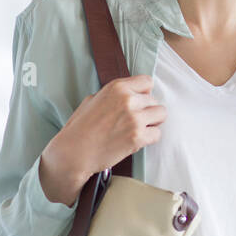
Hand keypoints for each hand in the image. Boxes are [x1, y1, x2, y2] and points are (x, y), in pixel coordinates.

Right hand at [42, 75, 166, 200]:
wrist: (73, 153)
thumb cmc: (80, 128)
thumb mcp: (92, 100)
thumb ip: (113, 95)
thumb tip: (130, 93)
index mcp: (116, 87)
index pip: (147, 82)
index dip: (144, 93)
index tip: (138, 102)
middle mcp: (128, 100)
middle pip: (154, 100)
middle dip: (146, 111)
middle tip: (133, 122)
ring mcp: (134, 118)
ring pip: (161, 114)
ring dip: (152, 123)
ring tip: (138, 129)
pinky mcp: (138, 137)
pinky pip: (157, 134)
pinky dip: (149, 138)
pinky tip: (136, 141)